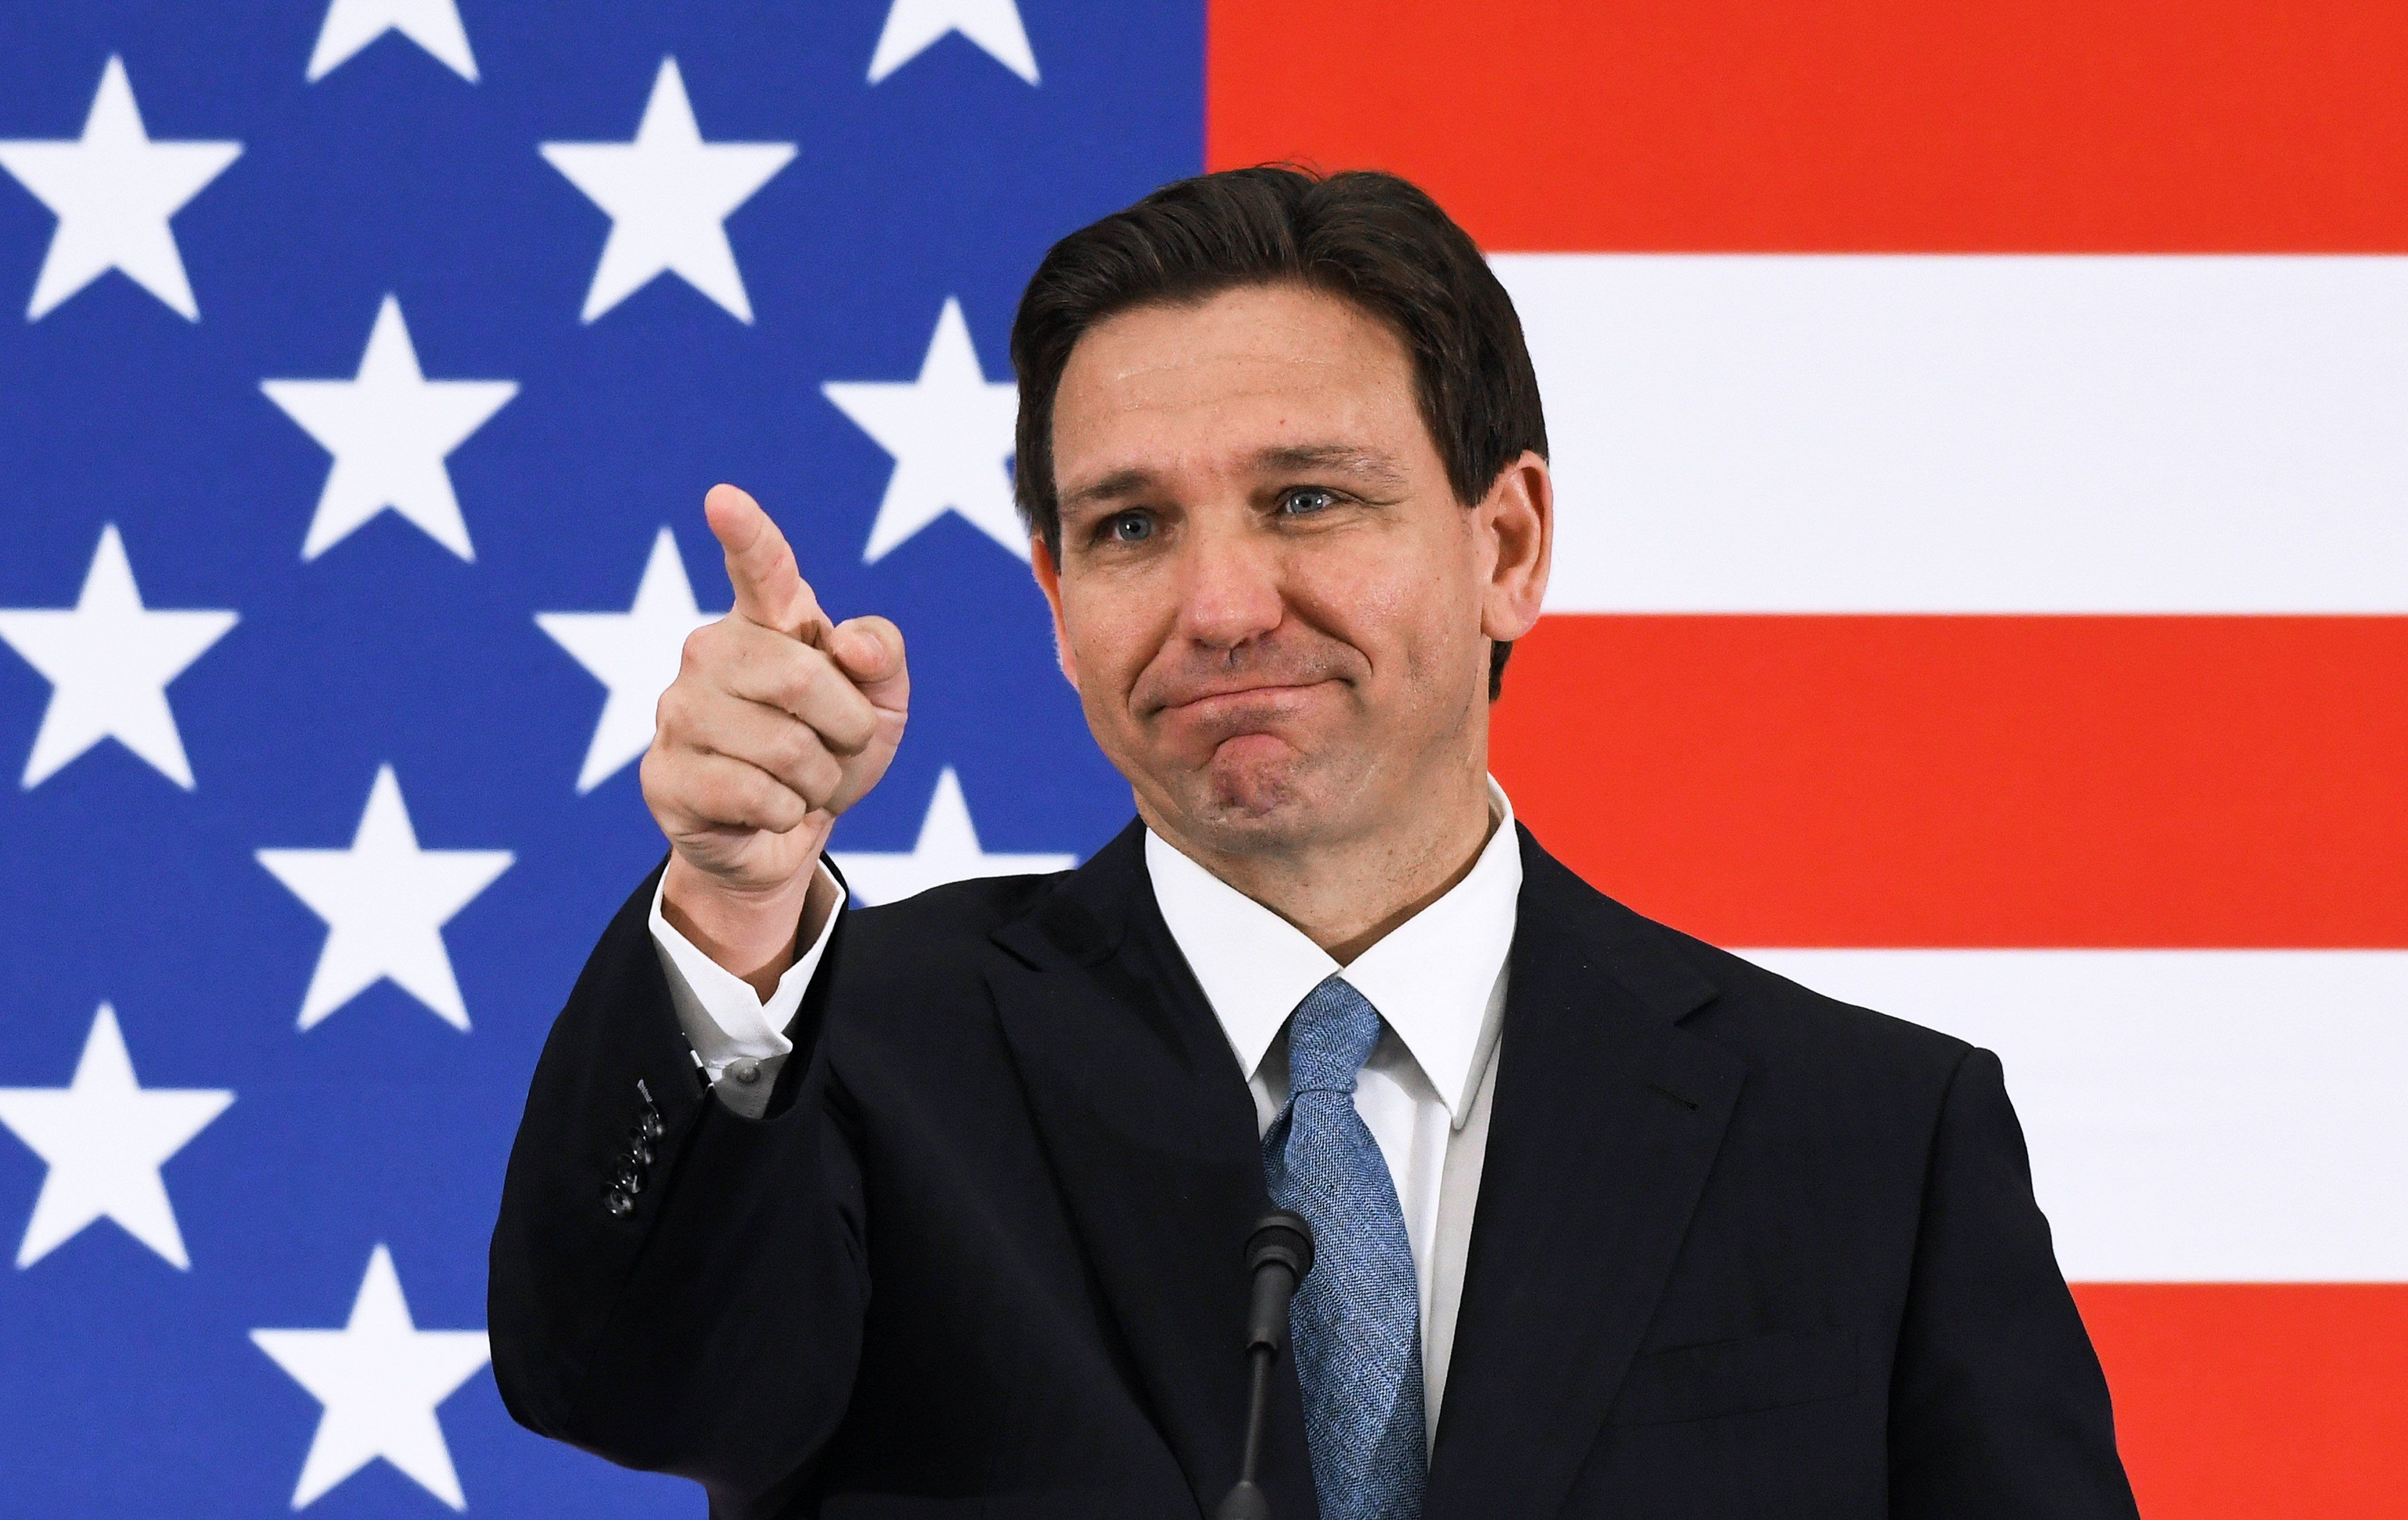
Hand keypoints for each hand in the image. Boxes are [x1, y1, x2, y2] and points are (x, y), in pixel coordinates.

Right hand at [641, 484, 907, 983]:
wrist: (785, 834)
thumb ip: (882, 655)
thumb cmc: (832, 749)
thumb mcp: (882, 704)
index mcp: (767, 621)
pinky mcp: (662, 774)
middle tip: (836, 747)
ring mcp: (677, 711)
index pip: (760, 568)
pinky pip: (754, 795)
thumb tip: (846, 643)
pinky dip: (786, 813)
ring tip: (799, 781)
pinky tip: (768, 810)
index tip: (723, 498)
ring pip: (783, 747)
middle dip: (845, 728)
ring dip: (818, 779)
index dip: (747, 534)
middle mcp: (710, 651)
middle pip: (801, 677)